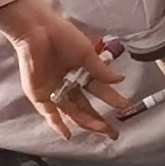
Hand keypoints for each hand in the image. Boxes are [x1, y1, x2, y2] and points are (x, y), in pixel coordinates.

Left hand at [0, 0, 122, 138]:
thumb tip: (120, 80)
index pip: (99, 91)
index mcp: (80, 72)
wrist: (38, 30)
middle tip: (114, 132)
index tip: (126, 108)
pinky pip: (49, 113)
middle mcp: (68, 84)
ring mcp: (53, 91)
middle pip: (86, 107)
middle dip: (100, 119)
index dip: (113, 100)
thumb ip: (101, 70)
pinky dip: (57, 124)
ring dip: (86, 122)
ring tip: (102, 130)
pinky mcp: (39, 95)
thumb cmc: (63, 37)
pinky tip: (68, 135)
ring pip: (72, 112)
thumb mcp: (86, 54)